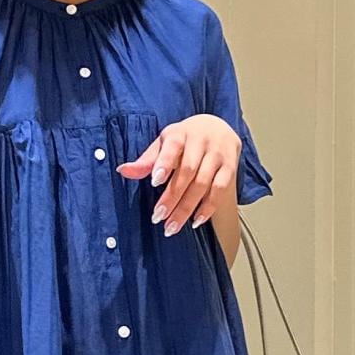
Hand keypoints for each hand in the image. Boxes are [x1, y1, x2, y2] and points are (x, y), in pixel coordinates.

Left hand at [116, 116, 240, 234]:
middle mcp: (201, 141)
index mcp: (181, 133)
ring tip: (172, 226)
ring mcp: (218, 154)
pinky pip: (220, 190)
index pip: (173, 147)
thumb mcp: (164, 144)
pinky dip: (208, 208)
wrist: (218, 127)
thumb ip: (147, 160)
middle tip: (158, 217)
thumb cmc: (186, 138)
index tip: (154, 181)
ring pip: (203, 184)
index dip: (164, 164)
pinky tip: (195, 221)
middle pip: (187, 172)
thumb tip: (123, 171)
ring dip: (187, 208)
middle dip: (172, 197)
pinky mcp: (230, 166)